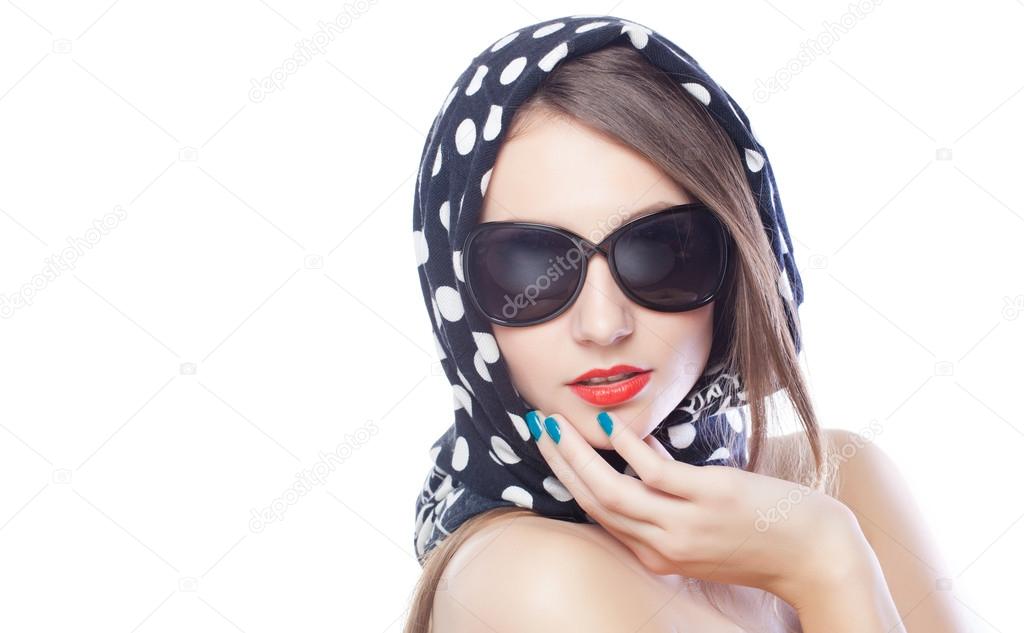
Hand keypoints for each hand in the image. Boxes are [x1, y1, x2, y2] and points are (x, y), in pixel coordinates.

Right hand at [529, 408, 867, 605]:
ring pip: (611, 490)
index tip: (553, 448)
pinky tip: (613, 426)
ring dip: (578, 453)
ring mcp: (685, 524)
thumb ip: (670, 508)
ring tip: (557, 422)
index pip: (598, 516)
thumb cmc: (762, 543)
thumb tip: (646, 457)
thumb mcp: (704, 536)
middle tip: (538, 427)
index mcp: (657, 556)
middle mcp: (663, 545)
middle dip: (559, 462)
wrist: (816, 558)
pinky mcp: (710, 499)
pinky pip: (654, 473)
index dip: (568, 479)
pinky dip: (627, 449)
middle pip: (593, 501)